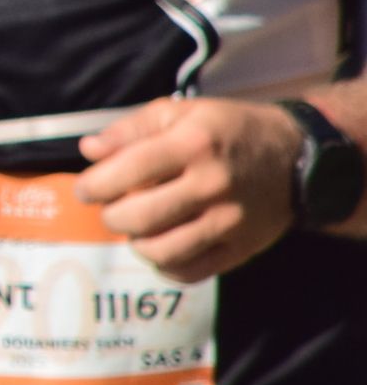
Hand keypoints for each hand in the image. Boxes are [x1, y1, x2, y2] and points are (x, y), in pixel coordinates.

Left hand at [75, 98, 301, 281]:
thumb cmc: (229, 131)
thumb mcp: (181, 112)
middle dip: (111, 216)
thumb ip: (130, 129)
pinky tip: (162, 246)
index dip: (94, 185)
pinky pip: (189, 272)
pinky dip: (164, 265)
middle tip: (113, 209)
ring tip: (139, 227)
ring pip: (160, 251)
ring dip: (136, 242)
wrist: (298, 158)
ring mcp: (229, 221)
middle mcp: (212, 184)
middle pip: (137, 218)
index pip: (125, 172)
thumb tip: (88, 150)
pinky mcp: (242, 248)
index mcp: (192, 144)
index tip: (87, 190)